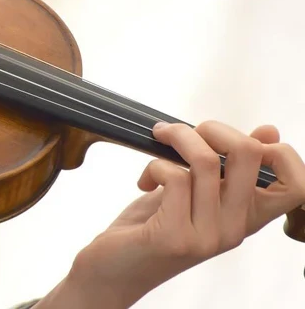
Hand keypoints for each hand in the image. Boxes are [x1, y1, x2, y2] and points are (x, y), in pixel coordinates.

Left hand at [59, 121, 304, 307]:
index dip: (280, 153)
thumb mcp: (194, 193)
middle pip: (249, 155)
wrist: (112, 271)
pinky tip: (143, 181)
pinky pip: (173, 177)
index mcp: (245, 217)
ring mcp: (206, 236)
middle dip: (214, 128)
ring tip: (158, 140)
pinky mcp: (174, 236)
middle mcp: (234, 229)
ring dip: (177, 137)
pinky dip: (154, 165)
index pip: (297, 187)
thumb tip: (269, 131)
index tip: (241, 140)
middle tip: (185, 133)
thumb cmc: (151, 227)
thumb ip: (225, 167)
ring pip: (206, 160)